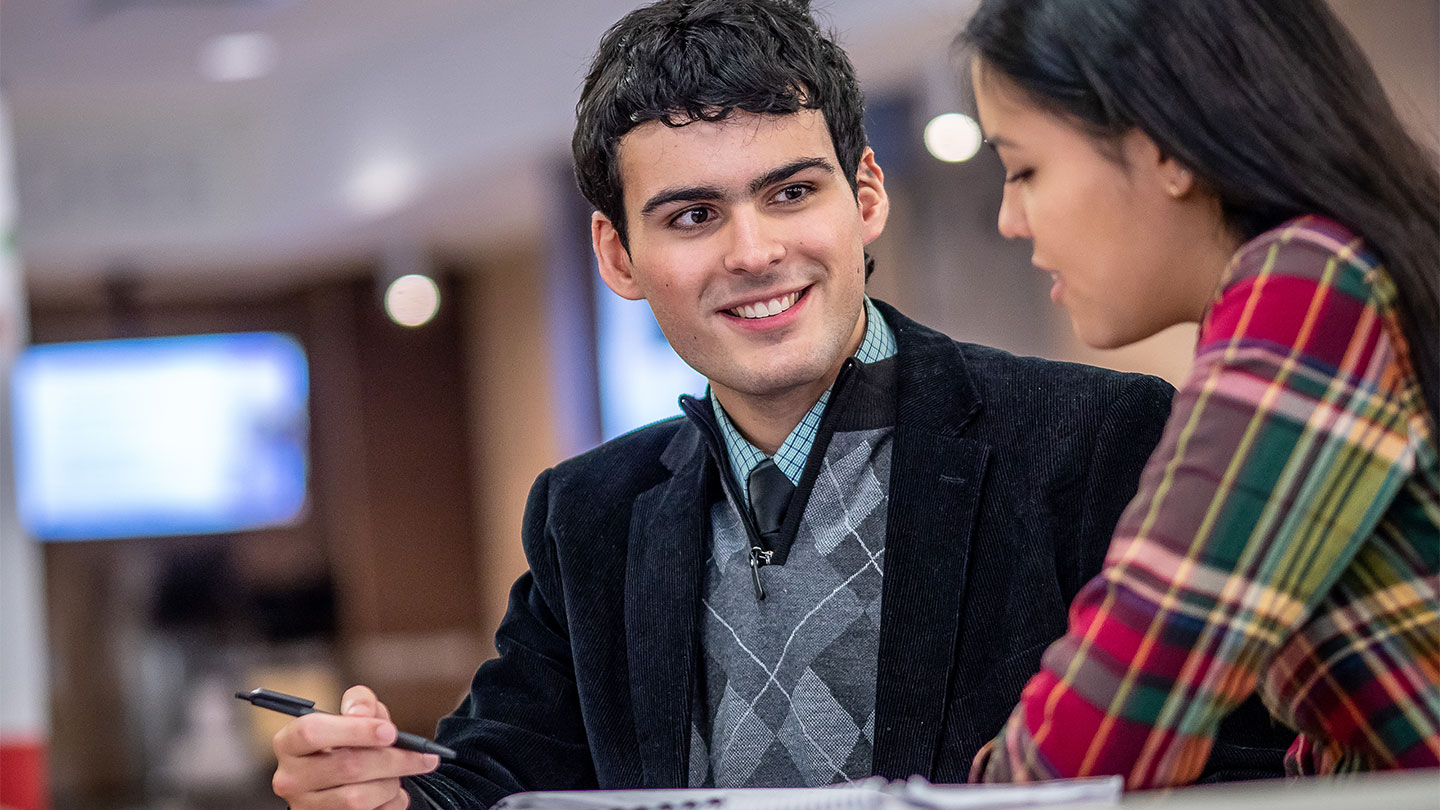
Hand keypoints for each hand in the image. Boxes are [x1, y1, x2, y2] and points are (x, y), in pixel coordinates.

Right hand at [272, 685, 440, 809]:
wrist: (345, 781)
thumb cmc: (350, 741)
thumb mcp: (355, 715)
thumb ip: (360, 703)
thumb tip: (361, 712)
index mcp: (289, 743)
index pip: (313, 732)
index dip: (355, 730)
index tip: (390, 731)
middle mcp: (290, 778)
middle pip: (346, 766)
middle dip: (393, 760)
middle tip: (423, 756)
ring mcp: (304, 807)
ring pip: (358, 798)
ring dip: (392, 784)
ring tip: (399, 774)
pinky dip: (391, 803)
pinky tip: (392, 793)